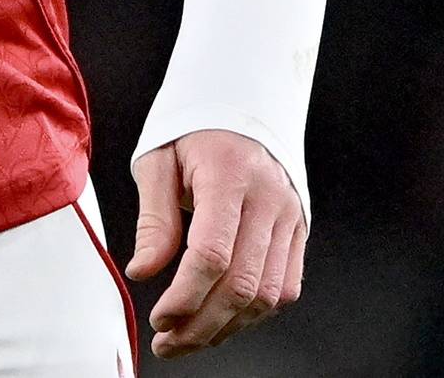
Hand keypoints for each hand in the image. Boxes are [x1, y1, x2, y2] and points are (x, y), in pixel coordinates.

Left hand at [127, 129, 303, 357]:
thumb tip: (143, 272)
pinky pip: (285, 287)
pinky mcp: (299, 229)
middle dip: (202, 324)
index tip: (159, 317)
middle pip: (243, 284)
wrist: (243, 103)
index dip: (185, 296)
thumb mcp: (159, 160)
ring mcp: (290, 216)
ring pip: (268, 294)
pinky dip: (254, 313)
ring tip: (189, 338)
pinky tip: (222, 319)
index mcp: (229, 174)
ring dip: (228, 327)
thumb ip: (154, 220)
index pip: (213, 254)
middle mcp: (268, 198)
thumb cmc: (193, 129)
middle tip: (168, 341)